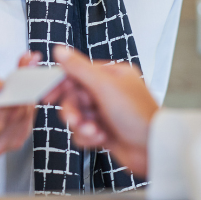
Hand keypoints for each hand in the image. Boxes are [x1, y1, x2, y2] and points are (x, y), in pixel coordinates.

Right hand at [43, 46, 157, 175]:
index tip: (48, 94)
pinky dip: (88, 137)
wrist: (153, 149)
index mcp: (111, 75)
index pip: (77, 73)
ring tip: (93, 131)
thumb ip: (79, 68)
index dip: (61, 84)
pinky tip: (101, 139)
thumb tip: (60, 50)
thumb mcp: (105, 86)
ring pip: (77, 116)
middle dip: (73, 110)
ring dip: (81, 126)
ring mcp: (106, 113)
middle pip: (74, 97)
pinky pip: (83, 132)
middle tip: (75, 119)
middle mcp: (108, 92)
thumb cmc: (138, 115)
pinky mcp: (104, 131)